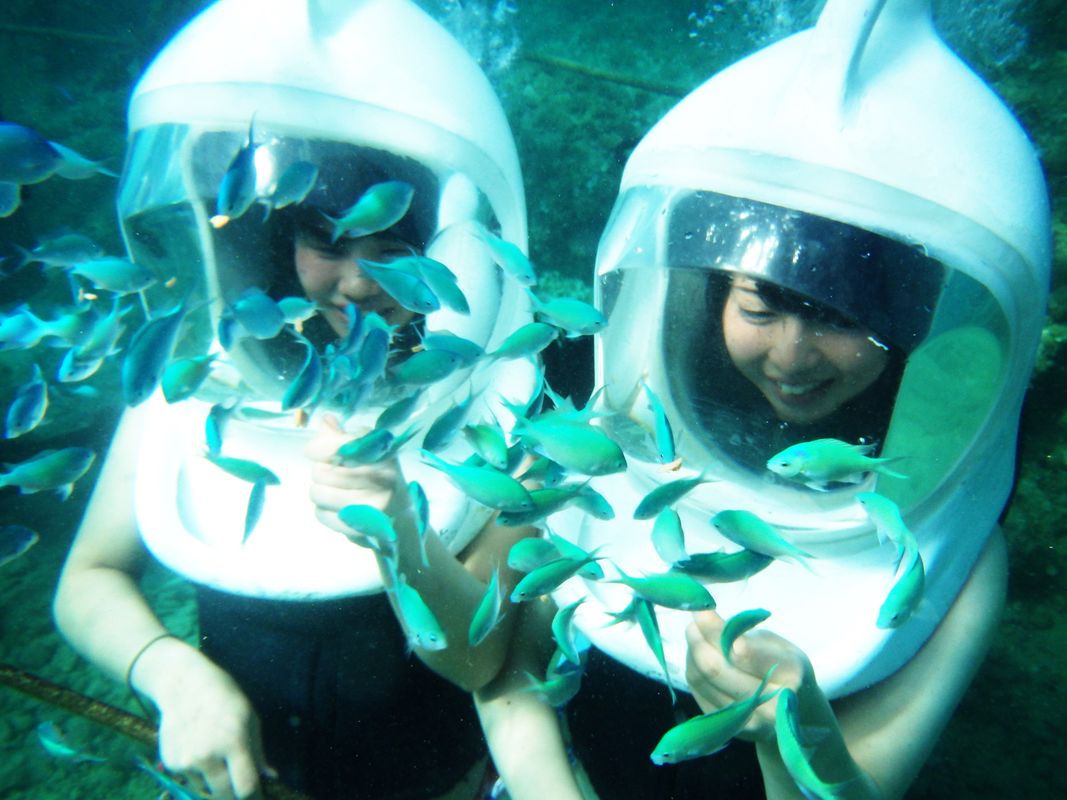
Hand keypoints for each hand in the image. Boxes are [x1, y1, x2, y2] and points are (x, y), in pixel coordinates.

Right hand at [137, 639, 270, 798]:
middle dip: (233, 793)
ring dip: (214, 782)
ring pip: (206, 789)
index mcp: (234, 742)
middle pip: (224, 795)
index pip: (245, 787)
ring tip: (215, 755)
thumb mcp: (250, 719)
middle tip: (237, 783)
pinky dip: (197, 773)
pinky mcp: (171, 763)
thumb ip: (258, 753)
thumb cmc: (224, 699)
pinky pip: (190, 780)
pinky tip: (198, 749)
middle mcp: (208, 755)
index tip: (258, 796)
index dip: (254, 796)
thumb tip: (270, 778)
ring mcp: (186, 761)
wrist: (184, 685)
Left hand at [304, 413, 405, 534]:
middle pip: (320, 471)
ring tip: (337, 493)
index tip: (318, 453)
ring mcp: (371, 504)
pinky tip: (340, 510)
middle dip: (321, 473)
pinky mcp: (361, 527)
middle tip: (334, 476)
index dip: (318, 449)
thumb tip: (326, 420)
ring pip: (317, 493)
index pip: (334, 446)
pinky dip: (325, 512)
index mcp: (380, 451)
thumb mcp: (370, 449)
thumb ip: (344, 435)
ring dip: (322, 493)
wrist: (403, 519)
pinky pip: (321, 514)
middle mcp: (380, 475)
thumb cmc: (382, 478)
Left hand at [684, 609, 815, 741]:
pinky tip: (699, 657)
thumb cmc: (786, 669)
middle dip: (698, 639)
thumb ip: (744, 632)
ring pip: (702, 679)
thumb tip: (703, 616)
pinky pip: (697, 691)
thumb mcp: (777, 645)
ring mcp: (749, 722)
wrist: (798, 714)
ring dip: (692, 652)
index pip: (743, 654)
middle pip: (716, 668)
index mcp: (791, 675)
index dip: (716, 631)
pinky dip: (693, 668)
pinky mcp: (729, 729)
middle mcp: (771, 706)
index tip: (702, 610)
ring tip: (696, 635)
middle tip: (693, 621)